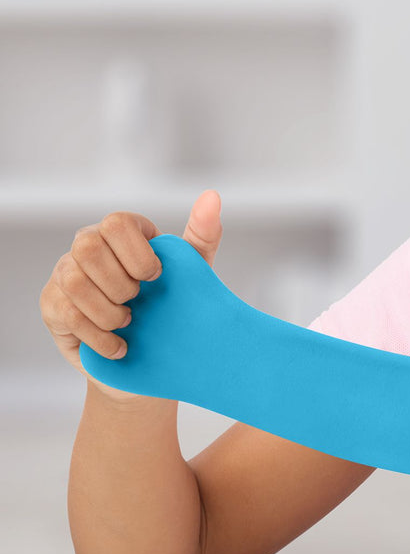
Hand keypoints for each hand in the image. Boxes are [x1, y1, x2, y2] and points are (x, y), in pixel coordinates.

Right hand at [40, 191, 222, 399]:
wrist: (150, 357)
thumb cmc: (172, 304)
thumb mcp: (194, 271)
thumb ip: (202, 235)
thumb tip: (212, 196)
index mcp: (120, 231)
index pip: (117, 223)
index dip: (138, 253)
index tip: (157, 277)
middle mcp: (87, 245)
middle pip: (88, 247)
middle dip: (121, 283)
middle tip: (139, 301)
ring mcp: (65, 273)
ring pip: (76, 283)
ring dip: (110, 311)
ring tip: (129, 323)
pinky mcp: (52, 304)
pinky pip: (69, 315)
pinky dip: (101, 337)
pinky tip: (120, 346)